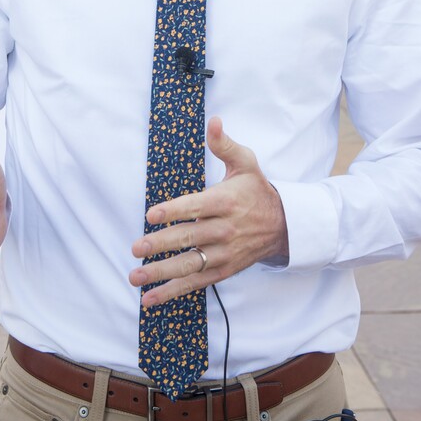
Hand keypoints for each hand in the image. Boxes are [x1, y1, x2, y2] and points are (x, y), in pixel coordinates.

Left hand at [129, 116, 288, 306]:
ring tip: (136, 276)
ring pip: (190, 264)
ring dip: (161, 272)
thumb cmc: (257, 189)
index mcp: (226, 201)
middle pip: (188, 237)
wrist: (285, 225)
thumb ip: (225, 144)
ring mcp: (224, 253)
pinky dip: (172, 291)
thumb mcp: (246, 162)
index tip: (151, 215)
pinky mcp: (223, 270)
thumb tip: (213, 121)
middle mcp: (225, 229)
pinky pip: (196, 282)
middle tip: (136, 248)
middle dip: (160, 244)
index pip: (196, 206)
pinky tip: (149, 298)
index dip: (173, 211)